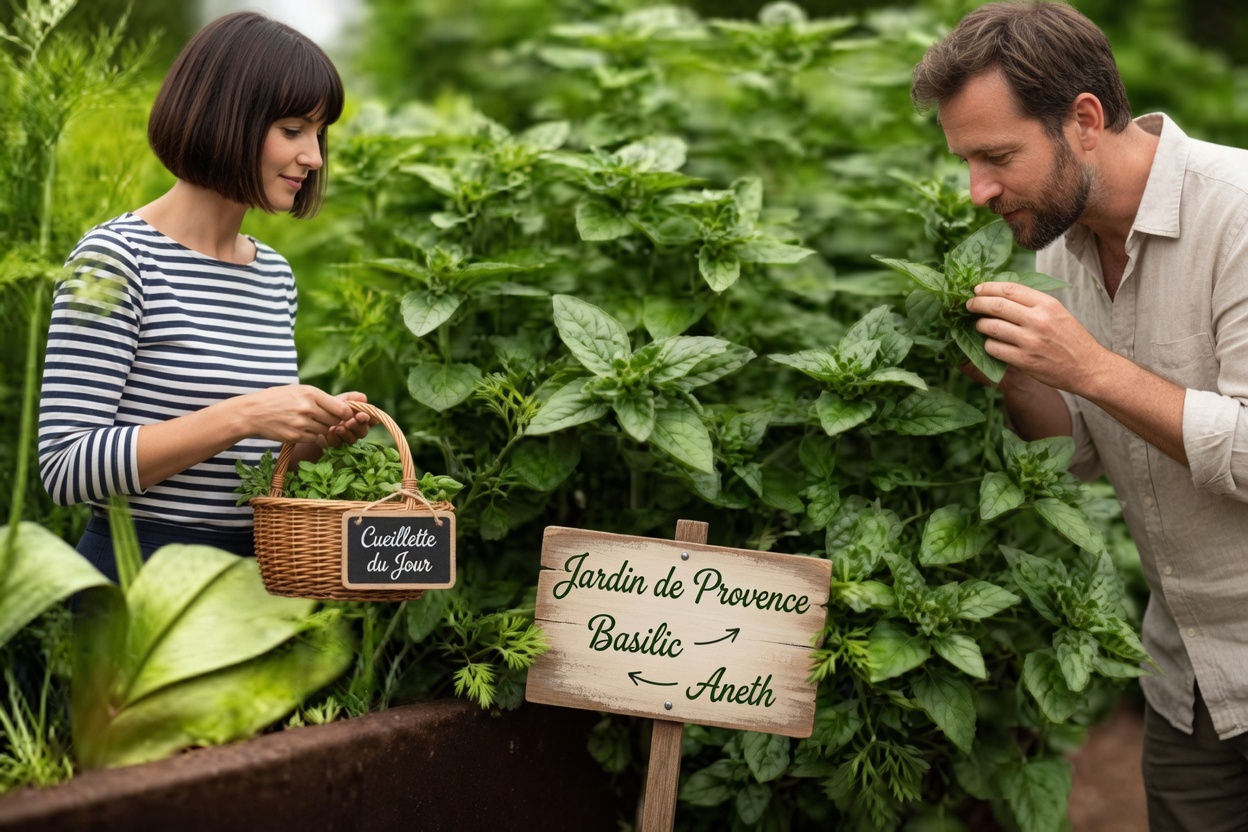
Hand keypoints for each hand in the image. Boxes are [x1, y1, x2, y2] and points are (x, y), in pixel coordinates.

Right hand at [236, 384, 360, 444]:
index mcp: (310, 393)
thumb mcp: (299, 390)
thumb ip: (322, 398)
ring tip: (310, 422)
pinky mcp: (295, 436)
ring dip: (322, 429)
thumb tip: (351, 403)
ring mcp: (301, 423)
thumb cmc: (278, 398)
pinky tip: (302, 429)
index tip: (345, 415)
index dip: (347, 414)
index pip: (342, 409)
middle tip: (326, 419)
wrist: (252, 412)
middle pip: (335, 421)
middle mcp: (308, 408)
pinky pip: (313, 438)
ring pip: (325, 431)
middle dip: (335, 422)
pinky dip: (312, 436)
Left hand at [321, 391, 370, 448]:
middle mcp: (357, 429)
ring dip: (346, 433)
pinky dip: (334, 438)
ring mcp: (347, 439)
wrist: (311, 418)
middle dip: (357, 426)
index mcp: (361, 417)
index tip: (361, 415)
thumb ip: (350, 398)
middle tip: (349, 422)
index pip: (372, 420)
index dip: (369, 419)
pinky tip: (329, 432)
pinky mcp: (336, 445)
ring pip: (352, 439)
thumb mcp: (338, 400)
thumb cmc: (328, 407)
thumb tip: (363, 397)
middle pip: (363, 431)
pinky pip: (338, 444)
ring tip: (338, 428)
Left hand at [965, 281, 1109, 395]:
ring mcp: (1030, 341)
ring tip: (980, 325)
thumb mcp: (1057, 313)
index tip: (977, 289)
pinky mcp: (1025, 360)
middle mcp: (1038, 320)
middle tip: (969, 305)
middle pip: (996, 306)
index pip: (1010, 289)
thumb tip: (1001, 295)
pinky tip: (991, 344)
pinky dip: (988, 345)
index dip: (989, 287)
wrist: (1089, 368)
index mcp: (1047, 304)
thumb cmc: (1071, 339)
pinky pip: (994, 349)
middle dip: (977, 304)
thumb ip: (1033, 303)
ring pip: (991, 327)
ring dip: (980, 325)